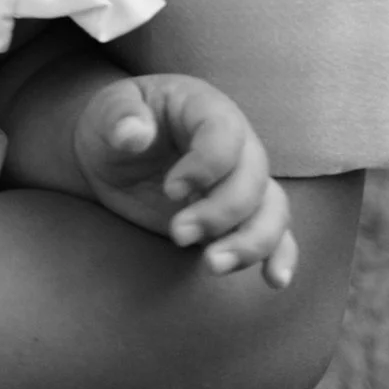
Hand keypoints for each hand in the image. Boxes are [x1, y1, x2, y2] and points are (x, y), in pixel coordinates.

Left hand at [71, 74, 298, 288]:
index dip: (206, 166)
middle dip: (219, 213)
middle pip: (252, 178)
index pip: (226, 134)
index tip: (169, 190)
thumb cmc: (116, 125)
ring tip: (212, 264)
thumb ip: (119, 116)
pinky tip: (274, 279)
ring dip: (250, 242)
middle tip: (178, 234)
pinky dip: (280, 255)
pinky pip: (276, 234)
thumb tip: (133, 133)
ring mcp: (241, 181)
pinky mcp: (240, 216)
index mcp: (205, 109)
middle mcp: (236, 144)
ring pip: (272, 210)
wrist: (114, 157)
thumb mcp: (108, 111)